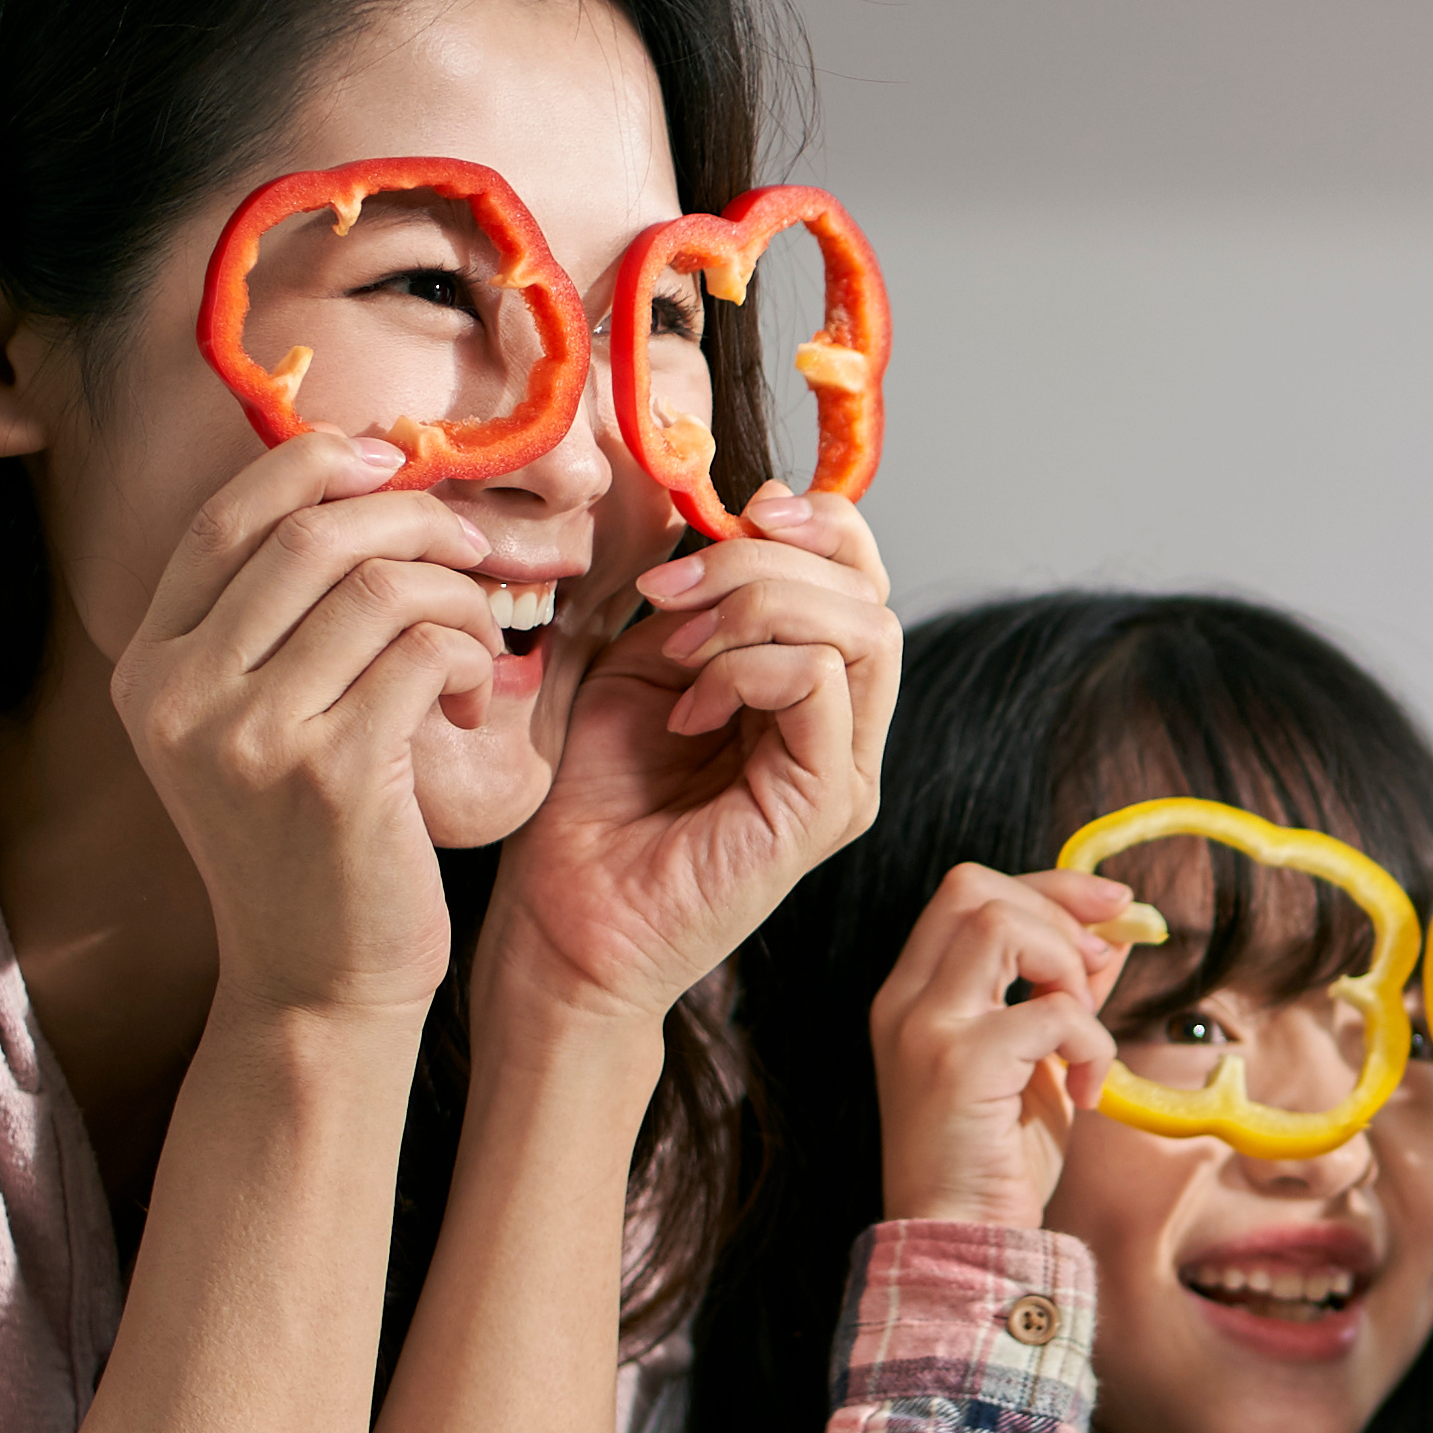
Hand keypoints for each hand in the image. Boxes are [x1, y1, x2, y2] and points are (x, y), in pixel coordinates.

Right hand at [111, 432, 495, 1023]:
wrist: (316, 980)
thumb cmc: (307, 839)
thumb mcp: (251, 720)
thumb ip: (274, 614)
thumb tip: (357, 464)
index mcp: (149, 665)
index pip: (230, 515)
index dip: (320, 462)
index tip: (395, 457)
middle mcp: (179, 693)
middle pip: (311, 533)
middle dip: (413, 516)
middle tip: (472, 545)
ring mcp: (247, 735)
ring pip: (380, 586)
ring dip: (455, 595)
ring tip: (471, 643)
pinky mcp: (329, 775)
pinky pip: (422, 651)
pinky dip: (465, 653)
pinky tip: (464, 697)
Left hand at [489, 490, 903, 1033]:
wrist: (563, 921)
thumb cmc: (591, 809)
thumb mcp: (644, 666)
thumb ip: (703, 602)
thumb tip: (741, 517)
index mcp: (809, 697)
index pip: (858, 579)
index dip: (814, 524)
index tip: (735, 512)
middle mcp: (845, 734)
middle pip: (868, 593)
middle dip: (768, 560)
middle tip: (673, 595)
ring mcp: (845, 773)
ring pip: (863, 629)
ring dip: (757, 607)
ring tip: (679, 651)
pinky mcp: (827, 806)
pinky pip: (819, 683)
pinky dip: (746, 667)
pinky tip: (686, 708)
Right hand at [868, 862, 1149, 1233]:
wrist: (962, 1242)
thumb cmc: (997, 1159)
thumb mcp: (1037, 1059)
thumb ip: (1062, 992)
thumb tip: (1112, 933)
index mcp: (914, 994)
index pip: (967, 892)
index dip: (1048, 887)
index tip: (1110, 908)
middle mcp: (906, 1001)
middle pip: (975, 888)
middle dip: (1058, 911)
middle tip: (1099, 968)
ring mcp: (926, 1028)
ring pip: (1001, 925)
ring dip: (1067, 967)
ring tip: (1082, 1034)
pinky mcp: (960, 1064)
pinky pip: (1052, 1010)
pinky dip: (1091, 1044)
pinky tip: (1086, 1091)